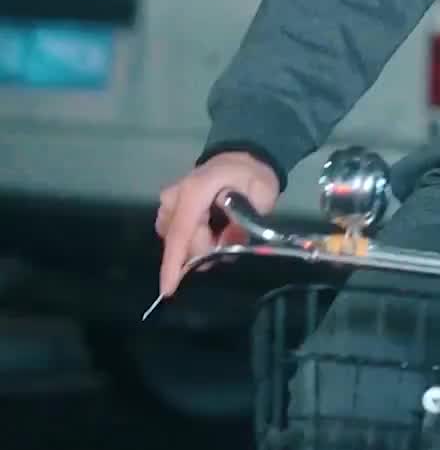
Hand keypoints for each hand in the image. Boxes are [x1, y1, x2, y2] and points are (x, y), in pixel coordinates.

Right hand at [155, 152, 280, 298]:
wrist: (240, 159)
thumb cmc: (251, 177)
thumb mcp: (260, 195)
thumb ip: (244, 221)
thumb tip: (226, 244)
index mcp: (195, 191)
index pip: (181, 233)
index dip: (174, 264)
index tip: (168, 290)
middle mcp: (174, 197)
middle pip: (181, 243)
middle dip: (206, 249)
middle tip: (232, 235)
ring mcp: (168, 202)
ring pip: (177, 241)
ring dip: (200, 244)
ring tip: (222, 229)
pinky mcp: (168, 208)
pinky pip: (176, 235)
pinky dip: (193, 239)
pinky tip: (210, 228)